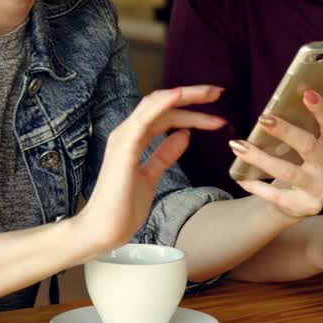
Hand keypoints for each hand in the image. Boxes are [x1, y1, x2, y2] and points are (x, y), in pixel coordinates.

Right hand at [76, 85, 226, 251]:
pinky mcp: (124, 149)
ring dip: (184, 96)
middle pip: (162, 104)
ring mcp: (124, 139)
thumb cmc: (122, 208)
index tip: (216, 114)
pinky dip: (162, 105)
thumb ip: (164, 155)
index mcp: (133, 139)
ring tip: (211, 94)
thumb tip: (183, 135)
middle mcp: (127, 133)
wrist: (103, 230)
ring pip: (156, 106)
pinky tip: (179, 96)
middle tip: (219, 92)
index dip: (190, 111)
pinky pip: (144, 120)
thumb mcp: (151, 177)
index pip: (164, 116)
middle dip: (192, 97)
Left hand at [231, 92, 322, 218]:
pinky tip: (240, 178)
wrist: (301, 201)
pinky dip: (257, 186)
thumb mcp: (317, 142)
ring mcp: (319, 189)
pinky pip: (276, 196)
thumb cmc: (305, 162)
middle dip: (285, 131)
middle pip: (308, 146)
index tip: (306, 93)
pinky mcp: (304, 206)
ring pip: (288, 171)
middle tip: (263, 118)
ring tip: (239, 146)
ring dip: (260, 158)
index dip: (322, 110)